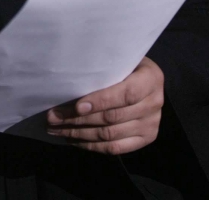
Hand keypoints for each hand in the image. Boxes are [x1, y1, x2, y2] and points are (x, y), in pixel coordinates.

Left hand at [46, 57, 163, 154]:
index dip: (101, 101)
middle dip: (79, 119)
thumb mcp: (121, 58)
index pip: (125, 94)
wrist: (147, 78)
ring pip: (110, 136)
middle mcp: (155, 103)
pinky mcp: (145, 139)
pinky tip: (72, 139)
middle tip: (53, 117)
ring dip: (79, 134)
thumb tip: (70, 77)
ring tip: (56, 129)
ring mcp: (151, 124)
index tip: (77, 106)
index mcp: (151, 78)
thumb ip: (104, 67)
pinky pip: (115, 149)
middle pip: (113, 117)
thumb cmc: (127, 63)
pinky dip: (91, 145)